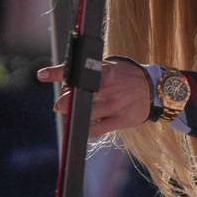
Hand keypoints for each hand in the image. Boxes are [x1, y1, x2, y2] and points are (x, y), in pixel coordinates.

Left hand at [37, 61, 152, 138]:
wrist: (155, 90)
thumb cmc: (127, 77)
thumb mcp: (111, 67)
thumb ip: (90, 73)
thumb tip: (65, 84)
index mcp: (106, 71)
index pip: (78, 72)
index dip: (57, 72)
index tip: (42, 75)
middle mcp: (110, 88)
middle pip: (77, 96)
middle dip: (64, 101)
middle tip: (61, 104)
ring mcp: (115, 105)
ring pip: (85, 114)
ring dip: (73, 115)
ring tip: (73, 113)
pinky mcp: (120, 120)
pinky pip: (95, 129)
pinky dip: (86, 128)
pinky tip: (85, 123)